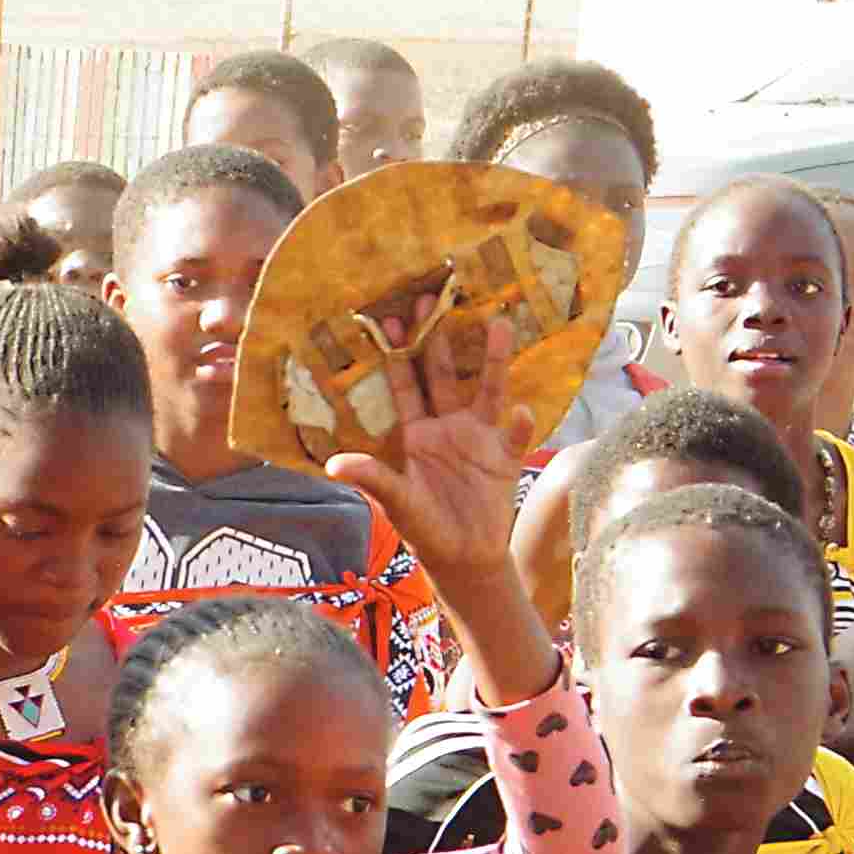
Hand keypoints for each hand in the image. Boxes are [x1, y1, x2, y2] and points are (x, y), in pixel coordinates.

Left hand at [318, 309, 533, 591]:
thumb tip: (334, 465)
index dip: (397, 354)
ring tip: (498, 323)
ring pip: (487, 389)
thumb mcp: (397, 502)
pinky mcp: (507, 455)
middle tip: (431, 297)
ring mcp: (480, 436)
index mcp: (416, 434)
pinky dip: (517, 425)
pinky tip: (518, 412)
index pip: (404, 386)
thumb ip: (373, 478)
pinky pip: (514, 434)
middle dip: (437, 337)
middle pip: (442, 375)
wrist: (465, 557)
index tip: (388, 318)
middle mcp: (448, 426)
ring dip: (493, 360)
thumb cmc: (426, 528)